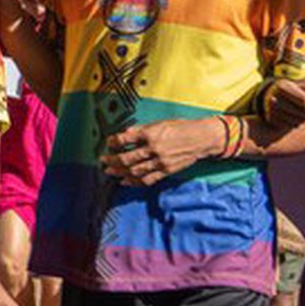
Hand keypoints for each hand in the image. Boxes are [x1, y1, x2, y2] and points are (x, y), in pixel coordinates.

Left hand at [101, 118, 222, 186]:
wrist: (201, 138)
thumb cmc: (180, 128)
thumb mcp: (160, 123)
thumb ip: (141, 129)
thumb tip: (125, 134)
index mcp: (150, 133)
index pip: (125, 139)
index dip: (113, 142)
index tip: (108, 143)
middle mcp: (154, 148)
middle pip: (126, 158)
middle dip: (112, 160)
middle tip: (103, 160)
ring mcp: (160, 161)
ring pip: (134, 171)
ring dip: (119, 172)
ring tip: (110, 171)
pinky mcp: (166, 171)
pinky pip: (147, 179)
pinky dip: (134, 181)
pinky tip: (124, 181)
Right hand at [264, 79, 304, 129]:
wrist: (265, 95)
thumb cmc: (287, 88)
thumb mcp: (298, 86)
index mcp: (284, 87)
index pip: (304, 100)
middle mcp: (276, 98)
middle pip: (301, 111)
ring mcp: (271, 110)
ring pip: (296, 119)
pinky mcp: (270, 119)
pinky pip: (289, 125)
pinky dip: (297, 123)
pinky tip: (299, 119)